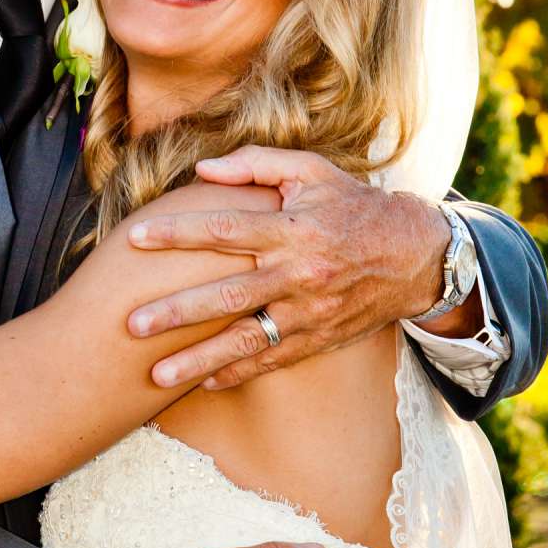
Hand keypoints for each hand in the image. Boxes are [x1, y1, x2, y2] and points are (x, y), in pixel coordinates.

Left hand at [125, 148, 451, 390]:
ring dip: (199, 359)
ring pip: (246, 340)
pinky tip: (202, 383)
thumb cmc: (354, 206)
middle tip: (131, 324)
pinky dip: (237, 373)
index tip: (135, 239)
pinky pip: (272, 360)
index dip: (178, 234)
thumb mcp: (312, 172)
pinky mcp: (319, 338)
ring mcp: (310, 312)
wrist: (415, 255)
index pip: (225, 229)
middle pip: (228, 296)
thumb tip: (202, 168)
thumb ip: (256, 164)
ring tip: (156, 375)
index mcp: (293, 228)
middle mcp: (300, 273)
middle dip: (177, 312)